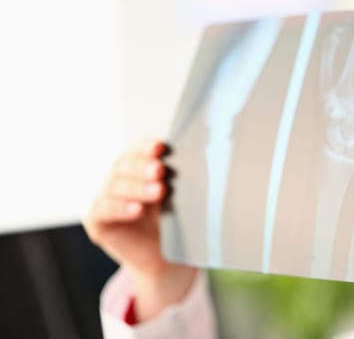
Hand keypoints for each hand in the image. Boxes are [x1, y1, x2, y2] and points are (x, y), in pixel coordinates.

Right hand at [83, 139, 196, 320]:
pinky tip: (137, 210)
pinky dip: (119, 208)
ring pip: (115, 185)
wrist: (165, 259)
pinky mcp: (97, 220)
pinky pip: (104, 210)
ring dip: (137, 187)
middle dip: (143, 166)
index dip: (147, 146)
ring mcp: (106, 198)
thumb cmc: (174, 222)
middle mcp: (120, 178)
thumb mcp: (182, 198)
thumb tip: (204, 163)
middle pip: (125, 163)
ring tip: (158, 192)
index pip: (139, 148)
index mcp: (140, 166)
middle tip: (160, 171)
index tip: (161, 148)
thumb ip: (184, 180)